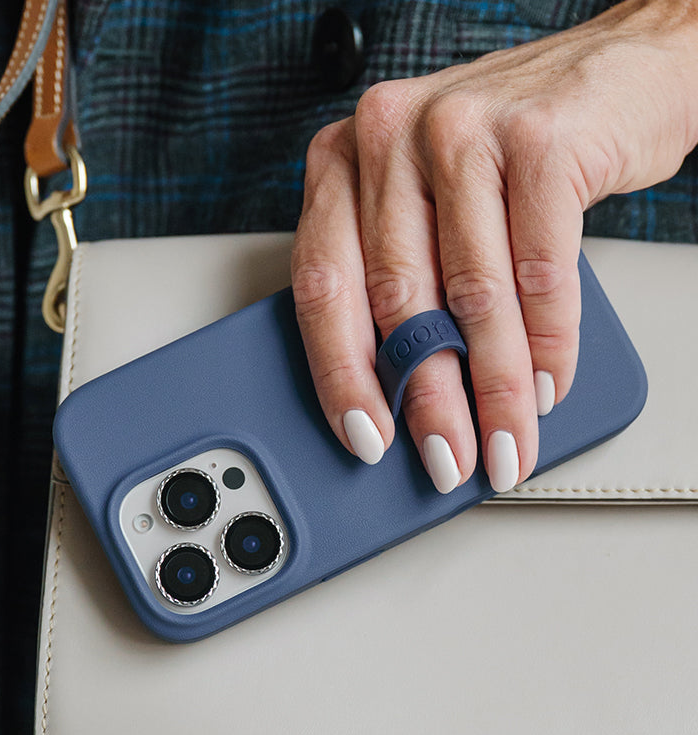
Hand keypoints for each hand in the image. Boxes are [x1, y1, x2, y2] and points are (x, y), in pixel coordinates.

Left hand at [292, 0, 697, 491]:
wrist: (614, 73)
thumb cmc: (510, 155)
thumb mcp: (430, 204)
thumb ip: (407, 279)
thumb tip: (408, 397)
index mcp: (345, 160)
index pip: (322, 285)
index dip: (342, 375)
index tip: (367, 436)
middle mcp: (390, 138)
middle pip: (397, 300)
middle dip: (429, 400)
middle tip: (449, 459)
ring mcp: (462, 130)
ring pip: (472, 295)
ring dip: (495, 389)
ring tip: (507, 441)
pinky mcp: (539, 139)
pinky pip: (541, 271)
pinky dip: (550, 342)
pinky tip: (550, 385)